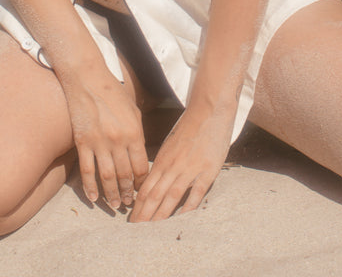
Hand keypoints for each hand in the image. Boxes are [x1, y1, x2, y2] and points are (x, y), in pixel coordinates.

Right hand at [61, 70, 149, 210]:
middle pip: (124, 175)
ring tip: (116, 205)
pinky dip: (90, 187)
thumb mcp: (133, 111)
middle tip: (129, 203)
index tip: (141, 190)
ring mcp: (99, 143)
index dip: (141, 182)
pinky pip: (87, 170)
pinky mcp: (82, 142)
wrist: (88, 79)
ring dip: (112, 194)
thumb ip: (137, 133)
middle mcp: (118, 140)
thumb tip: (140, 154)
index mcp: (134, 132)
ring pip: (107, 177)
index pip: (141, 166)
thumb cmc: (113, 93)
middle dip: (128, 192)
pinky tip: (94, 198)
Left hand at [129, 103, 233, 221]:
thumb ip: (163, 163)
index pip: (145, 187)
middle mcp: (173, 165)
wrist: (209, 109)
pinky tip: (182, 219)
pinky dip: (188, 206)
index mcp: (162, 159)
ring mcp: (190, 168)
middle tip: (135, 231)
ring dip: (160, 215)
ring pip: (171, 196)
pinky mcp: (208, 169)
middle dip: (144, 215)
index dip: (138, 206)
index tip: (132, 220)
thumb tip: (154, 182)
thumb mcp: (171, 144)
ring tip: (152, 231)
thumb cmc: (189, 126)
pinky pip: (196, 192)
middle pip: (154, 195)